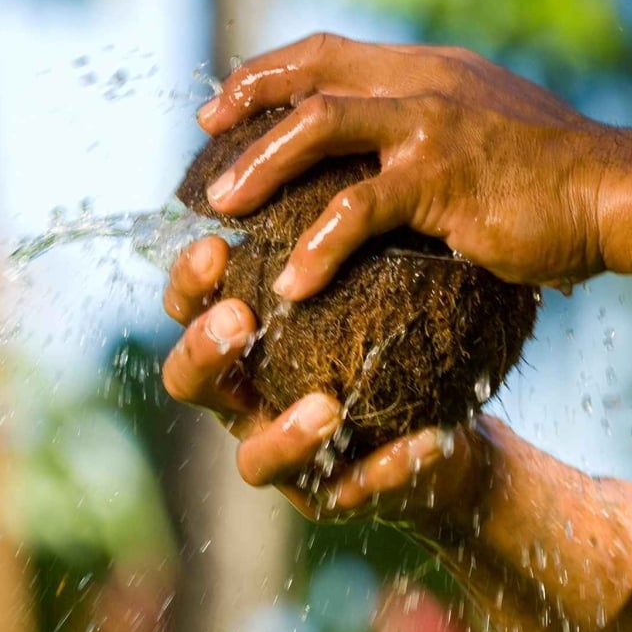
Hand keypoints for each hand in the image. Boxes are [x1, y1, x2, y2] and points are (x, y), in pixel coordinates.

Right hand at [161, 235, 491, 529]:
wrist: (443, 429)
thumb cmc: (390, 340)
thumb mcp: (364, 280)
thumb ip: (337, 232)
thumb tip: (337, 132)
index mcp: (240, 347)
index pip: (189, 310)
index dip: (188, 284)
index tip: (215, 243)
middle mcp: (246, 404)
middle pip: (190, 384)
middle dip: (206, 352)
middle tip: (240, 318)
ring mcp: (287, 461)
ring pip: (254, 462)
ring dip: (286, 432)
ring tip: (328, 405)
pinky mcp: (340, 499)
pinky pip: (354, 491)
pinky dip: (387, 467)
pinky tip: (426, 440)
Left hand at [196, 33, 616, 299]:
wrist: (615, 194)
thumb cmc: (557, 180)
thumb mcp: (491, 133)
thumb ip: (440, 133)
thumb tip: (397, 163)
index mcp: (432, 70)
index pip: (332, 53)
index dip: (272, 71)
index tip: (230, 101)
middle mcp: (424, 83)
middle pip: (312, 74)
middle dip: (249, 101)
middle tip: (207, 139)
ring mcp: (430, 126)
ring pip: (318, 129)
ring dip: (262, 167)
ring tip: (225, 212)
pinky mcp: (439, 179)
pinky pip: (357, 210)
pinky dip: (318, 247)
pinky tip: (295, 284)